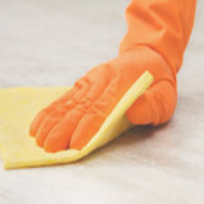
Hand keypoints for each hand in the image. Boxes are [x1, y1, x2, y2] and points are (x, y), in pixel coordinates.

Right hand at [29, 48, 174, 152]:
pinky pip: (63, 98)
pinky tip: (37, 125)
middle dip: (62, 129)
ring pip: (67, 103)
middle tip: (49, 148)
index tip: (76, 145)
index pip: (101, 109)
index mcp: (122, 84)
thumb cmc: (157, 83)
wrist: (149, 55)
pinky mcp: (82, 83)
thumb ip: (151, 105)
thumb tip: (133, 111)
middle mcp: (101, 80)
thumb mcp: (165, 95)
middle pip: (79, 108)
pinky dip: (49, 112)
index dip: (87, 128)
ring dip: (51, 122)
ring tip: (38, 140)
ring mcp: (89, 81)